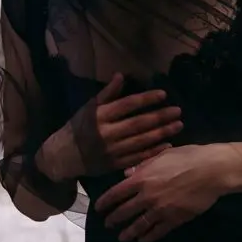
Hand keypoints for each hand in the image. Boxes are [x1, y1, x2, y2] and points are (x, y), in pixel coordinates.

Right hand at [38, 72, 182, 181]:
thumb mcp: (88, 108)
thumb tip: (121, 75)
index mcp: (100, 116)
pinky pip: (138, 158)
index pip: (128, 104)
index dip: (146, 99)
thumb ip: (107, 93)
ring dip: (161, 133)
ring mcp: (112, 151)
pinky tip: (167, 145)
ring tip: (178, 125)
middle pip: (138, 124)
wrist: (63, 156)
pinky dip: (153, 151)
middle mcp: (107, 133)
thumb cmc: (77, 128)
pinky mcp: (115, 165)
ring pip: (141, 141)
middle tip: (178, 111)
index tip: (163, 94)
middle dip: (160, 117)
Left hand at [95, 145, 223, 241]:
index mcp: (142, 178)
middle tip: (108, 224)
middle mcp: (147, 196)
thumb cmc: (188, 157)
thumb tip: (127, 174)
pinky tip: (143, 239)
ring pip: (139, 225)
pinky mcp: (174, 220)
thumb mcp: (162, 156)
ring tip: (123, 237)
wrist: (212, 170)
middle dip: (114, 220)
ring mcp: (160, 210)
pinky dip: (148, 237)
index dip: (105, 202)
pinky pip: (157, 231)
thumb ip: (142, 166)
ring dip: (129, 233)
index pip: (116, 194)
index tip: (99, 209)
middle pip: (124, 212)